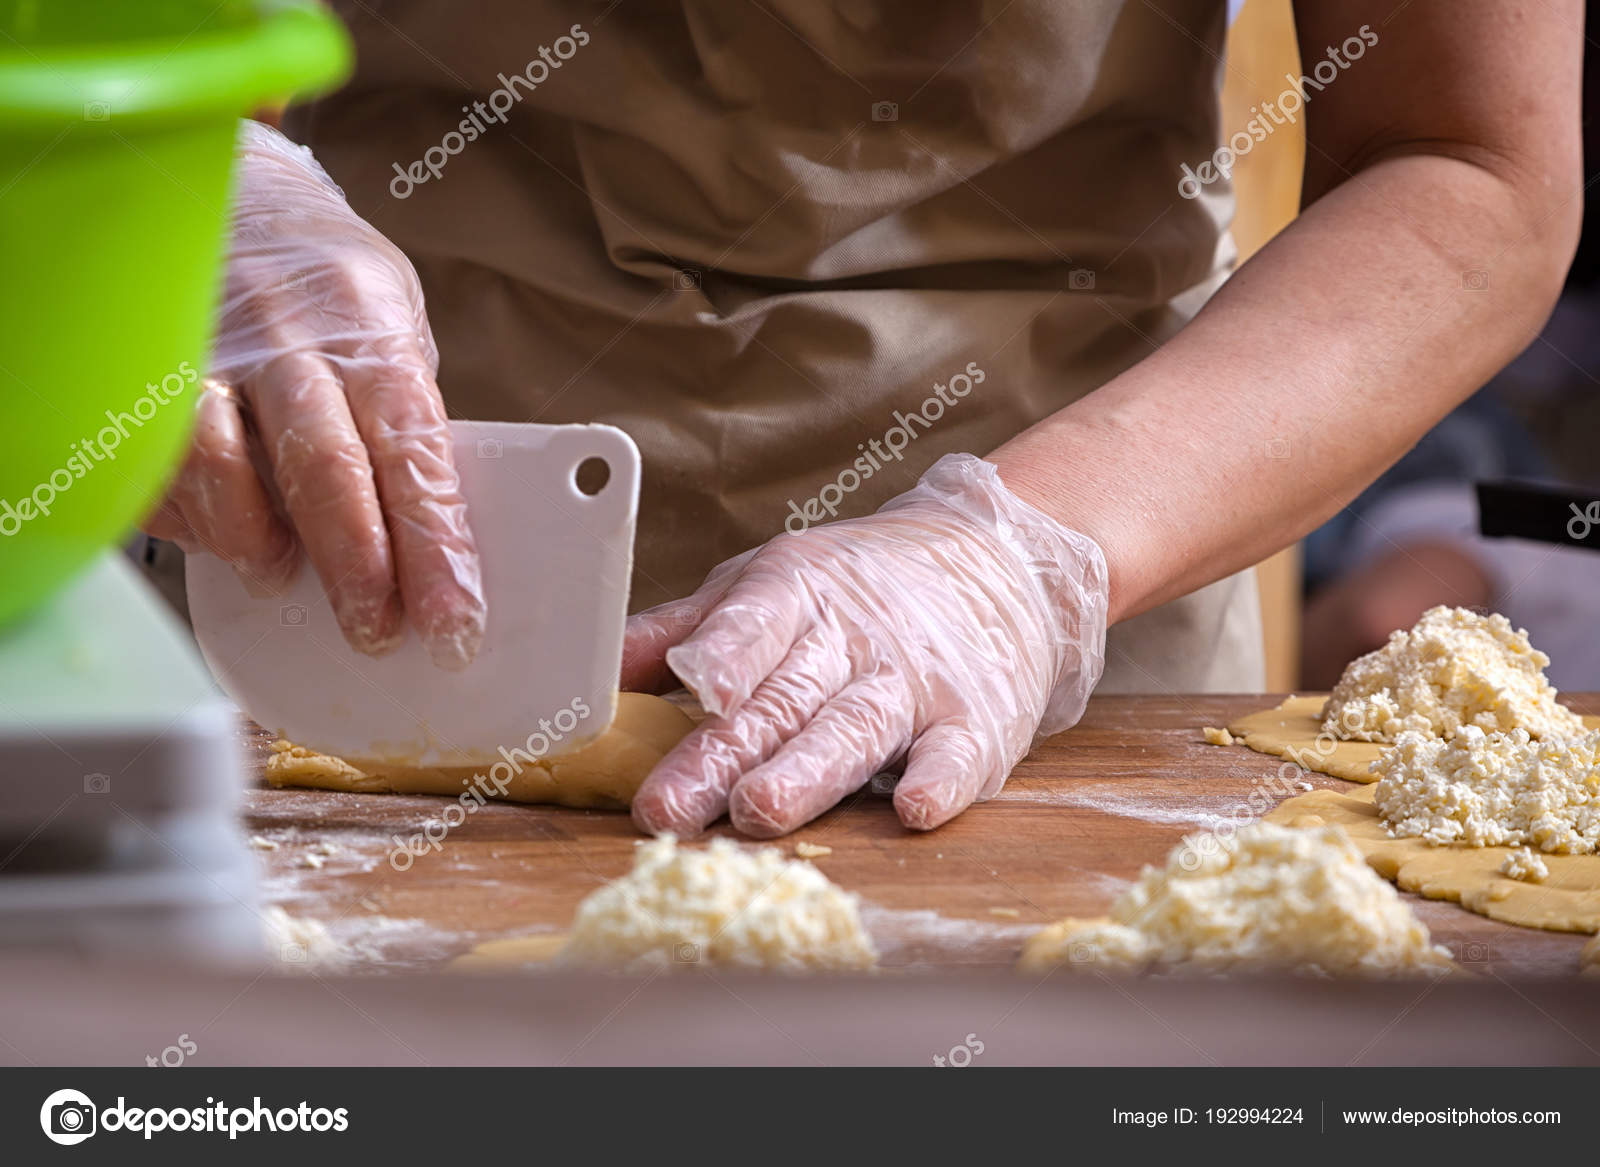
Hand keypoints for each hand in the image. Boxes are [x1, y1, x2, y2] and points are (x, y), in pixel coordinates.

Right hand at [144, 121, 483, 668]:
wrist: (241, 199)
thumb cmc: (334, 290)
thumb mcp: (396, 331)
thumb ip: (405, 422)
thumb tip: (432, 540)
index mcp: (374, 329)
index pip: (416, 453)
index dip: (435, 547)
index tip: (454, 618)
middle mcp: (293, 333)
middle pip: (329, 470)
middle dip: (358, 569)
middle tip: (374, 631)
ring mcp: (213, 345)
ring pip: (229, 467)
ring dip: (260, 543)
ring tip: (281, 574)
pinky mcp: (150, 367)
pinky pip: (164, 461)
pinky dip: (195, 516)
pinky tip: (222, 533)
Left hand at [621, 454, 1109, 836]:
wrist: (999, 565)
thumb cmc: (859, 587)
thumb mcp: (768, 587)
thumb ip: (685, 629)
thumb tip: (591, 669)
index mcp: (796, 594)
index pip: (751, 624)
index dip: (718, 655)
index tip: (687, 685)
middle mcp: (853, 637)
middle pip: (784, 698)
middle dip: (724, 754)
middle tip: (671, 805)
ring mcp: (915, 680)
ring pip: (855, 727)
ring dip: (810, 771)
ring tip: (762, 808)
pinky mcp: (974, 719)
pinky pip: (956, 752)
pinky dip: (939, 779)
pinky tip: (914, 808)